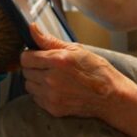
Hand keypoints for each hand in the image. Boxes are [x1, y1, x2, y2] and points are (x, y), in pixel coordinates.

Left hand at [20, 24, 136, 120]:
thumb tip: (31, 28)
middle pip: (25, 71)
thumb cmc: (97, 70)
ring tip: (52, 78)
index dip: (30, 54)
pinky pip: (36, 98)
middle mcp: (52, 79)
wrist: (111, 96)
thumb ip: (49, 41)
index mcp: (57, 61)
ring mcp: (52, 95)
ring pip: (28, 85)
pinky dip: (42, 93)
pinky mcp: (53, 108)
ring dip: (36, 80)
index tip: (37, 55)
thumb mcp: (76, 49)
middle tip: (48, 66)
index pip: (25, 57)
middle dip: (33, 67)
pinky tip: (56, 89)